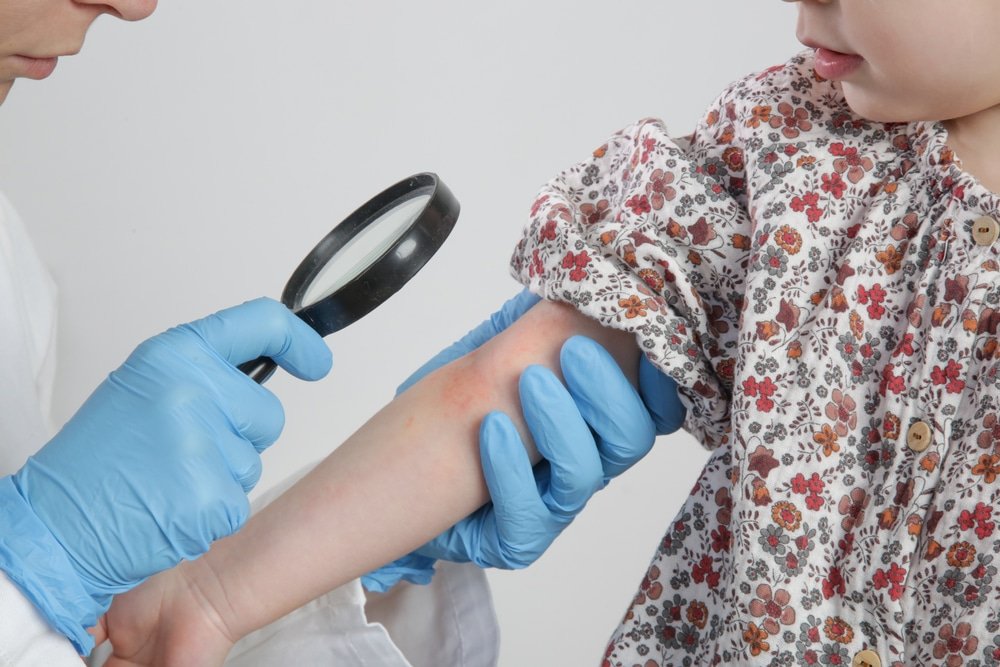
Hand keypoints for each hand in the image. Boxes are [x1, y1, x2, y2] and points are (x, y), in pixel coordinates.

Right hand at [0, 297, 330, 652]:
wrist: (55, 524)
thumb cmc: (96, 460)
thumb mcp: (143, 388)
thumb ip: (201, 374)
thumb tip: (261, 373)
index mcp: (174, 355)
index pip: (261, 324)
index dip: (299, 341)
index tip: (317, 360)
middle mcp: (193, 390)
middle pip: (269, 414)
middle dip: (241, 437)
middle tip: (182, 451)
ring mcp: (203, 444)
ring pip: (253, 462)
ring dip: (220, 478)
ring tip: (165, 481)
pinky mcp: (211, 497)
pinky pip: (239, 502)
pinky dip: (211, 513)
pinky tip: (169, 509)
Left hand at [361, 290, 684, 589]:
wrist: (401, 463)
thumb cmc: (457, 403)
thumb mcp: (500, 346)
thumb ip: (545, 318)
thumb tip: (583, 276)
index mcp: (594, 419)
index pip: (654, 407)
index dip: (659, 378)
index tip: (644, 340)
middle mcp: (587, 462)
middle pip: (632, 437)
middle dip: (606, 389)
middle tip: (571, 350)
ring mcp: (555, 505)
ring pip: (588, 475)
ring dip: (560, 424)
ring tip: (527, 381)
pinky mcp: (519, 539)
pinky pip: (530, 515)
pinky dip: (512, 469)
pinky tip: (491, 431)